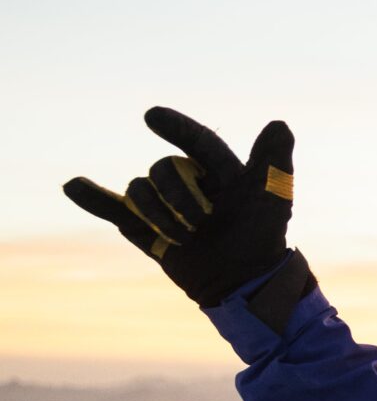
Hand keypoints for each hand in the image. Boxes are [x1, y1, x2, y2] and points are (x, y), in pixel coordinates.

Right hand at [64, 108, 298, 307]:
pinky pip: (113, 208)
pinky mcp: (146, 229)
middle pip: (163, 169)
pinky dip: (92, 198)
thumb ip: (274, 162)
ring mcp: (165, 205)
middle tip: (202, 223)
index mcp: (220, 171)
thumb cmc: (262, 239)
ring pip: (140, 190)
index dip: (175, 127)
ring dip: (157, 215)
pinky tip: (72, 185)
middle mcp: (190, 183)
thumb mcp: (272, 199)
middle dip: (177, 196)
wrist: (242, 284)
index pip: (197, 140)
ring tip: (184, 237)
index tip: (152, 117)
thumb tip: (280, 124)